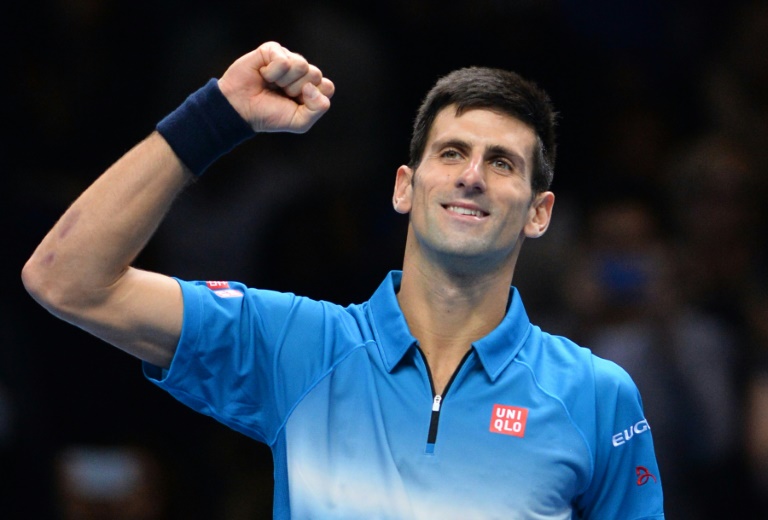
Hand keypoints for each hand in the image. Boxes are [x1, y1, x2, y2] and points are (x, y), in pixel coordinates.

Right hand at [217, 41, 334, 133]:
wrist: (241, 109)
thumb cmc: (269, 115)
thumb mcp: (299, 122)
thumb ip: (317, 109)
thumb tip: (312, 87)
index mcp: (310, 87)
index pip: (327, 87)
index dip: (313, 98)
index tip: (296, 103)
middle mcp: (301, 71)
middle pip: (315, 74)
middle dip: (297, 89)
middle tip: (281, 93)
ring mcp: (287, 58)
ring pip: (301, 65)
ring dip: (284, 81)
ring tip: (272, 84)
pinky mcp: (272, 50)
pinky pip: (283, 60)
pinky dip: (272, 72)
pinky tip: (263, 75)